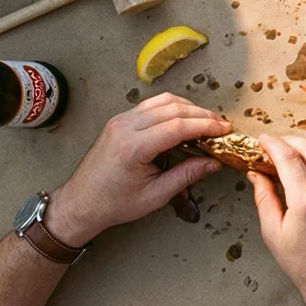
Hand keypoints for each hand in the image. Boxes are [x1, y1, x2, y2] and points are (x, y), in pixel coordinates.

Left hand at [46, 94, 227, 246]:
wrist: (80, 203)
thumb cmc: (113, 204)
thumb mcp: (155, 195)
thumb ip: (186, 175)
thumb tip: (213, 162)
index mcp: (133, 148)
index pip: (178, 126)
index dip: (205, 126)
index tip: (224, 130)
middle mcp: (125, 128)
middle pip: (173, 109)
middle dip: (202, 115)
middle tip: (221, 126)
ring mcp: (120, 121)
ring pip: (162, 101)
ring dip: (188, 107)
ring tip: (206, 121)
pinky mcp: (119, 120)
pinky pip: (150, 105)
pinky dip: (171, 107)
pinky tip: (183, 118)